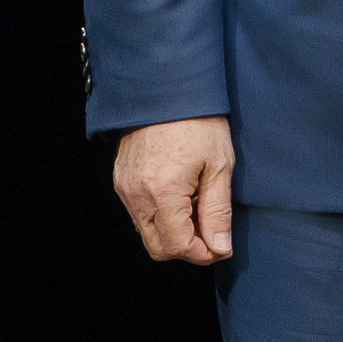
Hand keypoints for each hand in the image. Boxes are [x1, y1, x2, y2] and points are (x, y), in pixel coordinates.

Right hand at [112, 116, 235, 263]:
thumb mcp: (219, 165)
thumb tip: (220, 247)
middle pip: (158, 248)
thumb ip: (218, 211)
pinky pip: (138, 214)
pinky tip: (180, 195)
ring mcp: (125, 188)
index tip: (221, 245)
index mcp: (162, 193)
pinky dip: (160, 216)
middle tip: (211, 232)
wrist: (166, 87)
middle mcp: (137, 195)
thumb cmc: (198, 121)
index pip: (178, 247)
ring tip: (197, 206)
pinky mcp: (121, 180)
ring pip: (147, 232)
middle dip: (186, 248)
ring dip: (173, 232)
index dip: (203, 254)